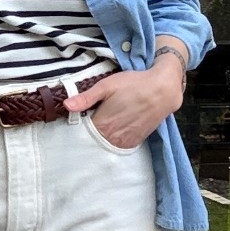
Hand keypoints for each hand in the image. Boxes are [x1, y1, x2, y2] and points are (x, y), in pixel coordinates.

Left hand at [65, 58, 184, 150]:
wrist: (163, 90)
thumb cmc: (134, 84)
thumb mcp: (107, 85)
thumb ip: (86, 97)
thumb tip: (66, 105)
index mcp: (102, 125)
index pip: (82, 134)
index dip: (77, 128)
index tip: (75, 121)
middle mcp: (113, 138)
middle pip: (93, 142)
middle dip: (89, 135)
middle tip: (89, 122)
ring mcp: (125, 142)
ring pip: (107, 145)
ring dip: (102, 138)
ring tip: (102, 125)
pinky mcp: (136, 141)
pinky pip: (119, 145)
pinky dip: (114, 140)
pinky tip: (114, 130)